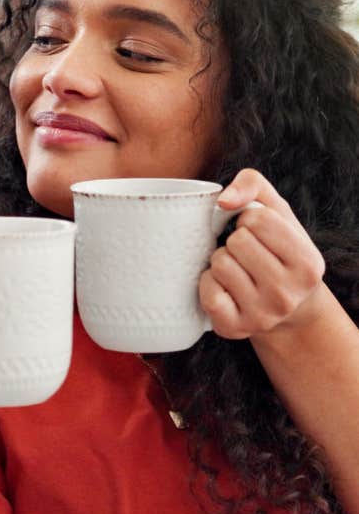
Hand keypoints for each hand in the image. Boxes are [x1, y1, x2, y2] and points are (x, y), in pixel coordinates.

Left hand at [199, 169, 325, 340]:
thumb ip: (252, 185)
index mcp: (307, 262)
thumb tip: (223, 201)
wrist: (284, 306)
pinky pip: (207, 292)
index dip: (249, 219)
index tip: (256, 232)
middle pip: (237, 242)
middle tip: (246, 254)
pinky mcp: (234, 328)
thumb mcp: (276, 210)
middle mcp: (289, 294)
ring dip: (221, 261)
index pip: (258, 219)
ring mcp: (262, 315)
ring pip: (219, 264)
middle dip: (235, 241)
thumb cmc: (276, 248)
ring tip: (237, 270)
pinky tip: (223, 287)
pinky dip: (208, 283)